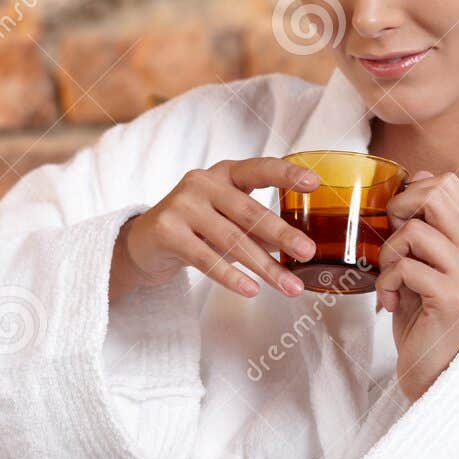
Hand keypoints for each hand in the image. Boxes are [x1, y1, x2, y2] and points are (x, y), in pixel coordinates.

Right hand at [111, 157, 320, 302]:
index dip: (286, 175)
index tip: (314, 183)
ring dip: (264, 266)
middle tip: (308, 252)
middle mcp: (202, 183)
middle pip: (249, 211)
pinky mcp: (167, 231)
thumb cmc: (195, 227)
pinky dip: (230, 276)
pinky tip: (251, 290)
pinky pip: (205, 258)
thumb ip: (257, 227)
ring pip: (231, 239)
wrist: (143, 242)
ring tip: (289, 286)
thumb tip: (298, 247)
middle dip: (281, 234)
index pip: (259, 168)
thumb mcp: (227, 219)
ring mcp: (182, 205)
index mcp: (224, 173)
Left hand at [377, 170, 458, 402]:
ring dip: (389, 253)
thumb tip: (419, 177)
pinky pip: (406, 267)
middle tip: (393, 241)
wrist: (433, 371)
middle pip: (438, 194)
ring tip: (390, 279)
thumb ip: (423, 229)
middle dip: (401, 209)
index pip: (449, 185)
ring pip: (416, 231)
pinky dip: (386, 282)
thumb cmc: (421, 318)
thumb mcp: (421, 266)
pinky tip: (388, 302)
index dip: (413, 194)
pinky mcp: (453, 298)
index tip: (398, 223)